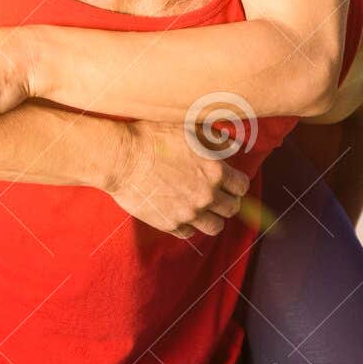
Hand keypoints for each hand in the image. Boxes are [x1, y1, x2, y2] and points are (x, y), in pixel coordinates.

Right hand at [109, 120, 251, 236]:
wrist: (121, 157)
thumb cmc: (153, 137)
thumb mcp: (189, 130)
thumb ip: (217, 140)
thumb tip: (234, 147)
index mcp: (215, 171)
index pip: (241, 187)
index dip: (236, 184)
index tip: (228, 183)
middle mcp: (207, 195)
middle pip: (232, 209)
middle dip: (227, 202)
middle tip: (216, 196)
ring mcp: (188, 212)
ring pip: (215, 227)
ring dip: (212, 218)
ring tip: (202, 209)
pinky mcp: (169, 223)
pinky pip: (189, 233)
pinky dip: (189, 225)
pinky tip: (181, 213)